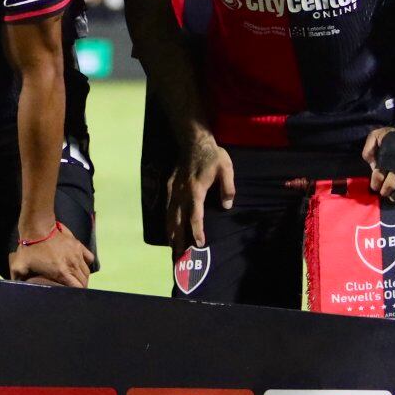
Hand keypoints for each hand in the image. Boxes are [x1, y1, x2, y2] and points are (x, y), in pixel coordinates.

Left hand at [9, 222, 92, 286]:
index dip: (76, 293)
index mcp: (62, 272)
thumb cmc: (29, 249)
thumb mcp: (19, 266)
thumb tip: (15, 287)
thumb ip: (18, 279)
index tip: (71, 295)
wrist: (37, 227)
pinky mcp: (78, 246)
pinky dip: (87, 263)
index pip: (77, 288)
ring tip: (77, 279)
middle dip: (80, 287)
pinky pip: (89, 258)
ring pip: (87, 271)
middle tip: (74, 289)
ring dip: (83, 277)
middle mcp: (73, 265)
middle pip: (84, 281)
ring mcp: (77, 254)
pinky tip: (81, 265)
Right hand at [168, 134, 234, 248]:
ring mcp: (174, 189)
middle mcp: (182, 192)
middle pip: (178, 219)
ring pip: (170, 214)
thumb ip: (227, 188)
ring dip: (171, 231)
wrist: (193, 140)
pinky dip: (167, 219)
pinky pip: (168, 207)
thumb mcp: (226, 169)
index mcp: (196, 190)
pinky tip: (169, 227)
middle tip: (179, 255)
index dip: (197, 231)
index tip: (199, 244)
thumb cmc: (213, 155)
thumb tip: (226, 206)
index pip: (195, 215)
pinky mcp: (170, 186)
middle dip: (178, 238)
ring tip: (172, 246)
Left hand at [361, 122, 394, 203]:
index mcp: (387, 158)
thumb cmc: (393, 135)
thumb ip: (369, 148)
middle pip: (391, 183)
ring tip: (394, 197)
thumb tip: (370, 162)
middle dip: (385, 190)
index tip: (374, 187)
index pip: (379, 174)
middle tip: (383, 193)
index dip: (375, 182)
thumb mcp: (376, 135)